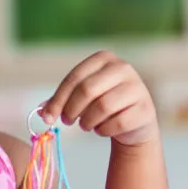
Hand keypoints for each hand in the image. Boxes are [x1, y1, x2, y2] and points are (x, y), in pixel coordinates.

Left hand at [40, 51, 159, 146]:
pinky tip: (102, 129)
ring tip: (86, 125)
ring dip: (87, 122)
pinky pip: (117, 123)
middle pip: (87, 90)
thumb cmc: (102, 105)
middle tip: (66, 122)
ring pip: (102, 107)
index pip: (75, 77)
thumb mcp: (81, 97)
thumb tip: (41, 112)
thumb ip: (60, 101)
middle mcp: (123, 68)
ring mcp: (137, 88)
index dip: (58, 98)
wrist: (134, 122)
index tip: (47, 117)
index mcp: (104, 58)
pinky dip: (103, 130)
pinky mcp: (146, 109)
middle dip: (71, 110)